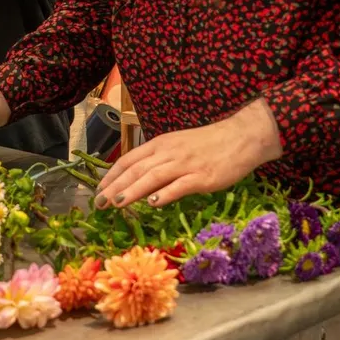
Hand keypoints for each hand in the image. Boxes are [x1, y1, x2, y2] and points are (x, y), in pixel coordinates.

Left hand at [94, 101, 283, 208]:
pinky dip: (165, 194)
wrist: (241, 137)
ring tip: (116, 203)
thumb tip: (138, 180)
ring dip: (132, 190)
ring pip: (152, 177)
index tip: (98, 190)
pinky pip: (179, 186)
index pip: (129, 159)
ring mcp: (185, 165)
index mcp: (161, 144)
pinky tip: (152, 203)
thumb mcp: (178, 146)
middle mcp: (169, 153)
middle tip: (99, 203)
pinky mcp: (202, 177)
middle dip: (114, 186)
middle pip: (136, 169)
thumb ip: (159, 161)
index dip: (111, 175)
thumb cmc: (209, 144)